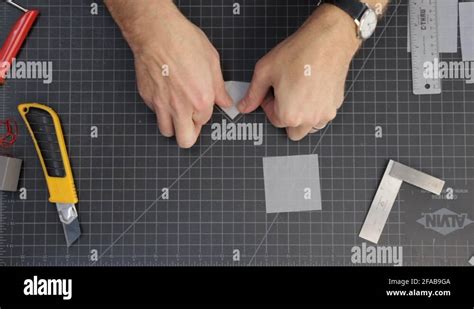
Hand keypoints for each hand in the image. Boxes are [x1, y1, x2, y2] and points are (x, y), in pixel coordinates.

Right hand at [106, 0, 231, 147]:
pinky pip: (155, 113)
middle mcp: (181, 107)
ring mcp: (162, 104)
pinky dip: (160, 109)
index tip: (202, 105)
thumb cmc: (183, 41)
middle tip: (191, 122)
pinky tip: (165, 94)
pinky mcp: (148, 98)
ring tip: (177, 111)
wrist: (156, 33)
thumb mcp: (212, 62)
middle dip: (189, 134)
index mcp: (201, 99)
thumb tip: (225, 100)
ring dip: (173, 125)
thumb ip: (219, 87)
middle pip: (185, 140)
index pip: (204, 121)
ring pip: (167, 132)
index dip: (204, 114)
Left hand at [238, 4, 360, 140]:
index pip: (275, 121)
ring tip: (300, 92)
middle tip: (286, 95)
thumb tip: (244, 107)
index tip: (274, 91)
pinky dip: (317, 108)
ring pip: (309, 126)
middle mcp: (308, 119)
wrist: (327, 40)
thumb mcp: (265, 72)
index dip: (271, 105)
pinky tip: (313, 88)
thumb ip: (253, 94)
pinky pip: (323, 115)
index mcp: (288, 115)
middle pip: (293, 131)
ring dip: (303, 116)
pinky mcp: (335, 105)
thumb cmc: (298, 54)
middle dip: (287, 117)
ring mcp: (325, 113)